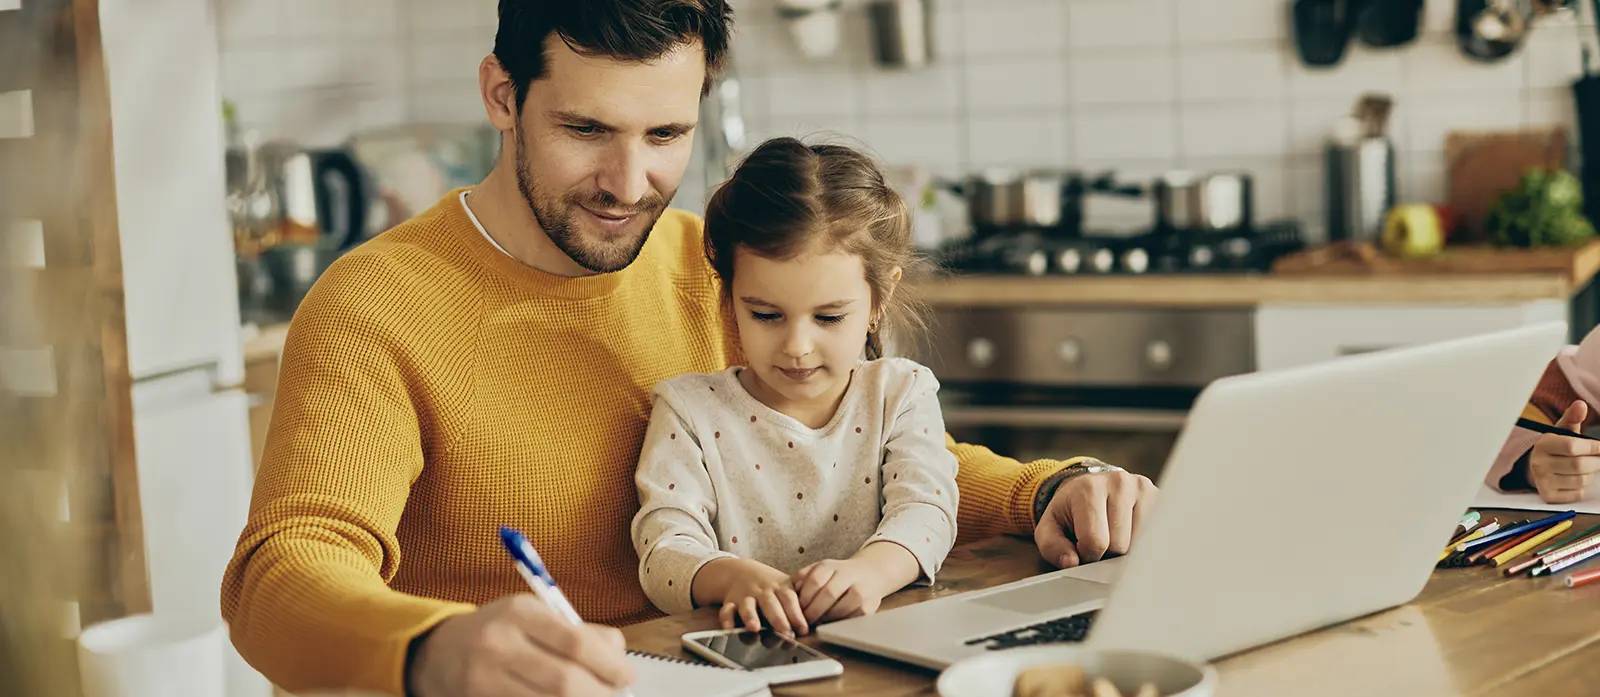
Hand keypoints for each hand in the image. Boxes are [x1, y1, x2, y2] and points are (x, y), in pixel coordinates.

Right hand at [406, 595, 632, 696]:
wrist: (434, 653)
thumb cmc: (497, 632)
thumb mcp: (532, 615)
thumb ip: (577, 630)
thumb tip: (618, 652)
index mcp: (519, 612)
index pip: (577, 643)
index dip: (610, 665)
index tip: (627, 675)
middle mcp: (499, 644)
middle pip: (564, 682)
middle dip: (600, 693)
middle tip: (615, 694)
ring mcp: (484, 680)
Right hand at [717, 559, 808, 635]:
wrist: (741, 571)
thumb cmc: (771, 587)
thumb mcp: (786, 587)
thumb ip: (799, 601)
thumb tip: (819, 619)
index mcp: (779, 588)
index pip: (789, 599)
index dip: (796, 613)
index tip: (803, 629)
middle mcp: (762, 592)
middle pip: (770, 603)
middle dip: (778, 619)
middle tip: (786, 634)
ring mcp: (745, 596)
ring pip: (747, 606)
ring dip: (750, 616)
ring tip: (755, 628)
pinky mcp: (730, 602)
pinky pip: (726, 610)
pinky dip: (726, 620)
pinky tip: (730, 629)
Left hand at [791, 558, 891, 625]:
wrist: (870, 573)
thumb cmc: (837, 576)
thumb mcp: (818, 570)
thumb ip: (802, 579)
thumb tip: (787, 593)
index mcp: (829, 566)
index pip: (814, 582)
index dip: (804, 600)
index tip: (797, 611)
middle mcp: (847, 574)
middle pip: (828, 594)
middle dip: (813, 612)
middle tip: (805, 622)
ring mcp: (860, 590)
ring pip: (840, 608)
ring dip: (825, 619)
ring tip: (818, 623)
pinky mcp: (870, 606)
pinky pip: (851, 618)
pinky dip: (839, 623)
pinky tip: (832, 623)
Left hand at [1035, 469, 1157, 567]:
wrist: (1088, 488)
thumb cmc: (1070, 512)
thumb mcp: (1050, 528)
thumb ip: (1053, 547)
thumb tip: (1072, 562)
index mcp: (1089, 489)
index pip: (1095, 542)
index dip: (1087, 555)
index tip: (1082, 547)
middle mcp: (1119, 483)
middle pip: (1120, 545)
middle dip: (1107, 553)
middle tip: (1099, 540)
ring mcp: (1142, 488)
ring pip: (1140, 544)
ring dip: (1126, 549)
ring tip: (1113, 534)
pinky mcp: (1159, 497)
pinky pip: (1155, 536)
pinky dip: (1141, 542)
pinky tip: (1129, 532)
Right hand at [1529, 401, 1599, 503]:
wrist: (1535, 467)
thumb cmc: (1555, 447)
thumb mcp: (1562, 430)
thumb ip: (1573, 417)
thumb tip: (1581, 405)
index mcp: (1543, 444)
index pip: (1573, 446)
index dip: (1594, 447)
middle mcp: (1539, 463)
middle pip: (1580, 465)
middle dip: (1596, 462)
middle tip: (1598, 458)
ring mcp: (1542, 481)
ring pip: (1581, 480)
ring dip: (1589, 474)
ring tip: (1584, 468)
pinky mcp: (1548, 496)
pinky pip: (1577, 494)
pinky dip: (1582, 487)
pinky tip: (1575, 479)